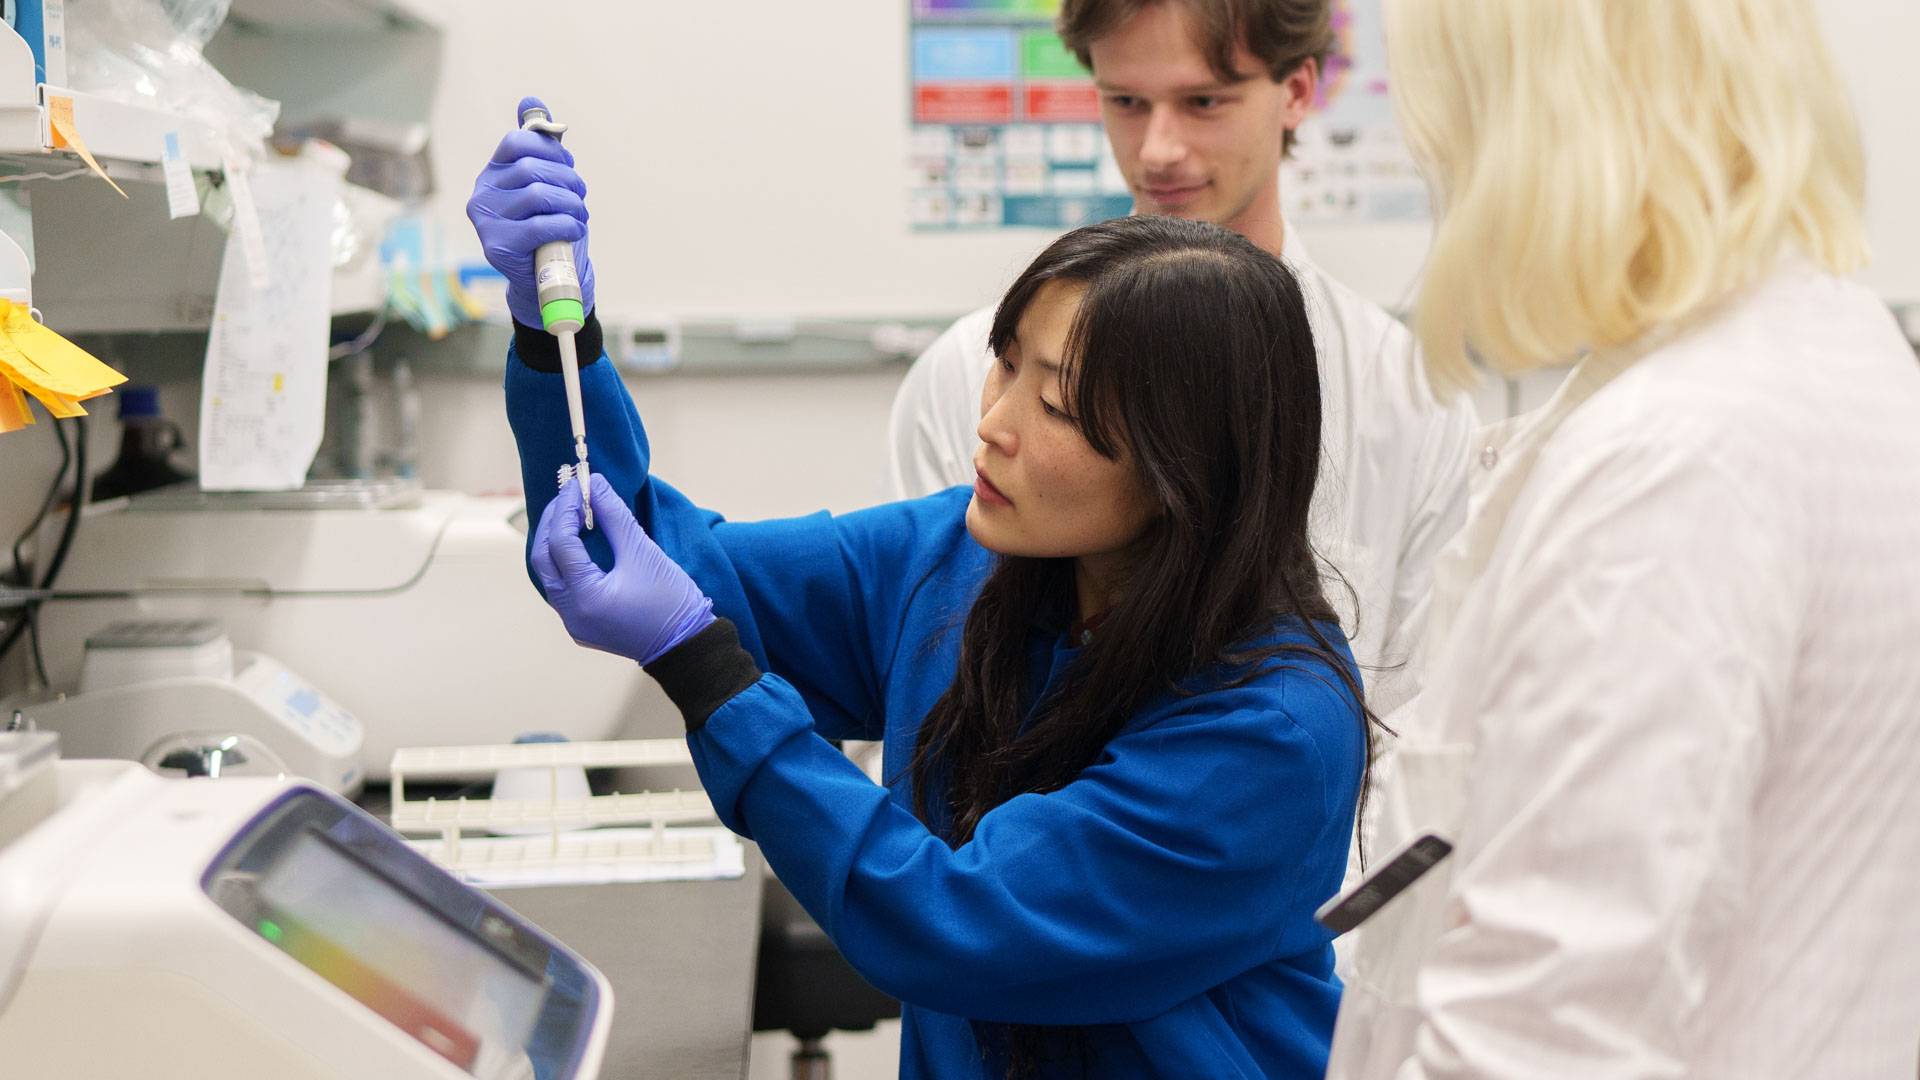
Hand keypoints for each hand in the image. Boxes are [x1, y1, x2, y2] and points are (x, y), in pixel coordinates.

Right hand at [467, 95, 596, 327]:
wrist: (546, 276)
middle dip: (567, 180)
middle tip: (580, 195)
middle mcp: (482, 193)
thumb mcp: (546, 183)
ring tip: (579, 214)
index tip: (568, 166)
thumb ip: (539, 145)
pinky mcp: (497, 246)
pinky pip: (540, 226)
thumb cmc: (548, 226)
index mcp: (493, 173)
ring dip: (571, 203)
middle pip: (532, 168)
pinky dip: (567, 225)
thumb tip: (531, 101)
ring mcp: (486, 221)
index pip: (517, 142)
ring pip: (538, 195)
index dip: (551, 150)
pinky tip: (574, 229)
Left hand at [532, 473, 715, 664]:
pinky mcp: (583, 626)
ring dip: (556, 543)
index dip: (567, 508)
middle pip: (544, 560)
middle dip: (553, 523)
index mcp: (585, 597)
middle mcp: (571, 614)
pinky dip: (567, 563)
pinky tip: (580, 546)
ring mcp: (574, 623)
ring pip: (550, 575)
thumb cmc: (671, 601)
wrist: (687, 646)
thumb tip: (594, 483)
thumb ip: (614, 515)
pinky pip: (563, 589)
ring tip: (573, 516)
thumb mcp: (643, 552)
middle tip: (569, 497)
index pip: (561, 543)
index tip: (578, 485)